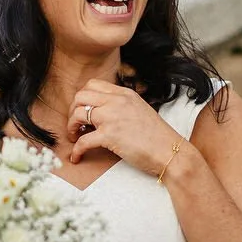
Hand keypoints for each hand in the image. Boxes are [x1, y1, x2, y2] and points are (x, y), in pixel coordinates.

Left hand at [67, 79, 184, 176]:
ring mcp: (112, 117)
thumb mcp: (140, 110)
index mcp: (125, 94)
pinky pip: (83, 141)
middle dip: (72, 110)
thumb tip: (104, 114)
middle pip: (81, 96)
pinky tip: (76, 157)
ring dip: (71, 127)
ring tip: (75, 137)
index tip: (83, 110)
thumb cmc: (158, 136)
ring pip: (78, 114)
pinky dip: (76, 150)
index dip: (82, 98)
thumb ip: (123, 107)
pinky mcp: (109, 136)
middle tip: (76, 124)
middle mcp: (117, 101)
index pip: (93, 85)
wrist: (170, 151)